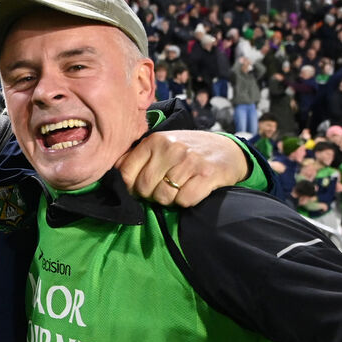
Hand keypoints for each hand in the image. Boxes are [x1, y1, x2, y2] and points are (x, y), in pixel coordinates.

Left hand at [115, 130, 248, 206]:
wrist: (228, 150)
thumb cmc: (189, 152)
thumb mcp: (162, 146)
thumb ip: (137, 157)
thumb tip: (113, 171)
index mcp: (154, 141)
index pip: (127, 174)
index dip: (131, 187)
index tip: (141, 188)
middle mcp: (170, 148)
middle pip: (144, 189)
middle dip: (152, 195)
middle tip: (166, 188)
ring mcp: (189, 161)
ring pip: (163, 198)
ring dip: (170, 199)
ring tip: (180, 187)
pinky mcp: (206, 175)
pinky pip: (184, 201)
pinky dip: (187, 201)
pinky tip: (193, 189)